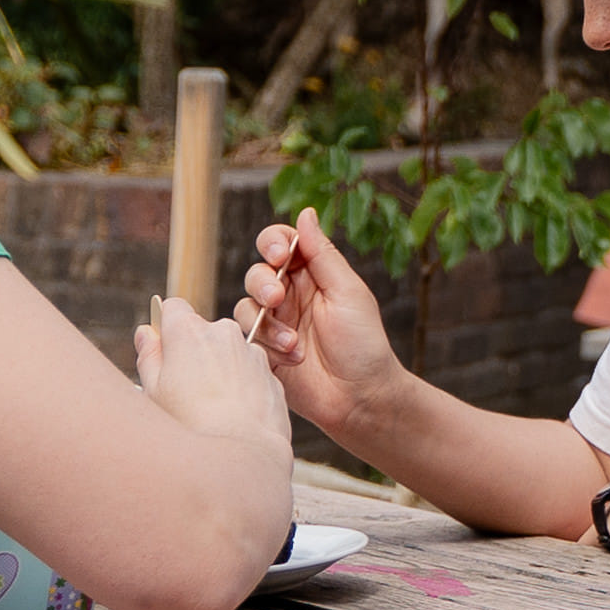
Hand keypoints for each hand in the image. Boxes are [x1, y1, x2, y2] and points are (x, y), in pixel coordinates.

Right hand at [135, 295, 285, 463]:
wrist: (244, 456)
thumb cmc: (192, 426)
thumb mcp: (154, 392)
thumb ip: (149, 355)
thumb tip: (146, 332)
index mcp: (189, 330)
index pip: (172, 308)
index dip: (165, 328)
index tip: (163, 351)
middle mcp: (224, 331)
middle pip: (202, 332)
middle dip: (193, 353)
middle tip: (183, 392)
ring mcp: (252, 352)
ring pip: (228, 353)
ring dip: (219, 371)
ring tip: (211, 411)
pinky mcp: (271, 375)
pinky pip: (250, 374)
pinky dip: (241, 389)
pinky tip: (233, 418)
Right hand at [239, 210, 404, 438]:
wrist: (360, 398)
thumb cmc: (363, 344)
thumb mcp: (347, 293)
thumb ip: (322, 254)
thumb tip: (306, 211)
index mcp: (313, 275)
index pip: (282, 243)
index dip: (274, 242)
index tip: (280, 254)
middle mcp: (290, 296)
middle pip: (257, 272)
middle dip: (262, 282)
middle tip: (277, 299)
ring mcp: (275, 324)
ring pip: (246, 306)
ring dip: (267, 322)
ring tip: (292, 342)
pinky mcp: (263, 352)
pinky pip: (245, 338)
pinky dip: (265, 344)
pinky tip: (291, 357)